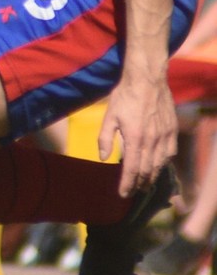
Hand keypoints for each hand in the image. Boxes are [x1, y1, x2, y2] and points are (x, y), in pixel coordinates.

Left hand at [100, 66, 176, 196]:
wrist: (147, 80)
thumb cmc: (125, 96)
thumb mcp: (109, 116)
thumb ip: (106, 139)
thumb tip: (104, 158)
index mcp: (135, 139)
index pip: (132, 169)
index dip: (128, 184)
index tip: (123, 194)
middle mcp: (152, 141)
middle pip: (147, 170)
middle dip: (140, 183)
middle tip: (133, 191)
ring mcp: (165, 136)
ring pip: (160, 164)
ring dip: (152, 176)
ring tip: (145, 183)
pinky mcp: (172, 131)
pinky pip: (170, 153)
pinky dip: (163, 163)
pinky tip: (158, 165)